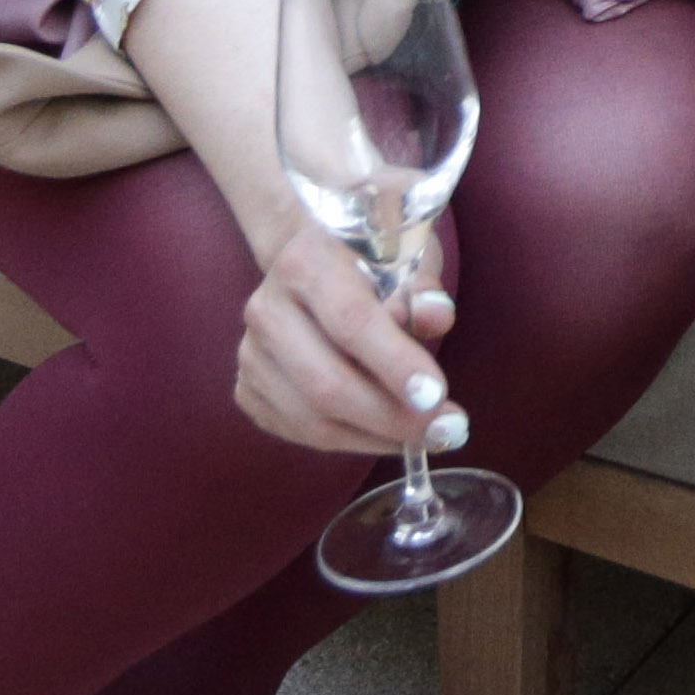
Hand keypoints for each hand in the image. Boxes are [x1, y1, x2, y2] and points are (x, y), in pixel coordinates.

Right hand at [230, 208, 460, 459]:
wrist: (317, 260)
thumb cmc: (373, 258)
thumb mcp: (409, 254)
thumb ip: (423, 288)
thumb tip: (436, 316)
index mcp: (304, 260)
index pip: (350, 321)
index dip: (394, 363)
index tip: (436, 396)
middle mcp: (266, 308)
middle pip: (326, 383)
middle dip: (391, 417)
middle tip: (447, 429)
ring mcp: (251, 352)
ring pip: (312, 418)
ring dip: (377, 437)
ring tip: (429, 436)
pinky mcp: (248, 387)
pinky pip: (299, 432)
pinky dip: (351, 441)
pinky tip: (388, 433)